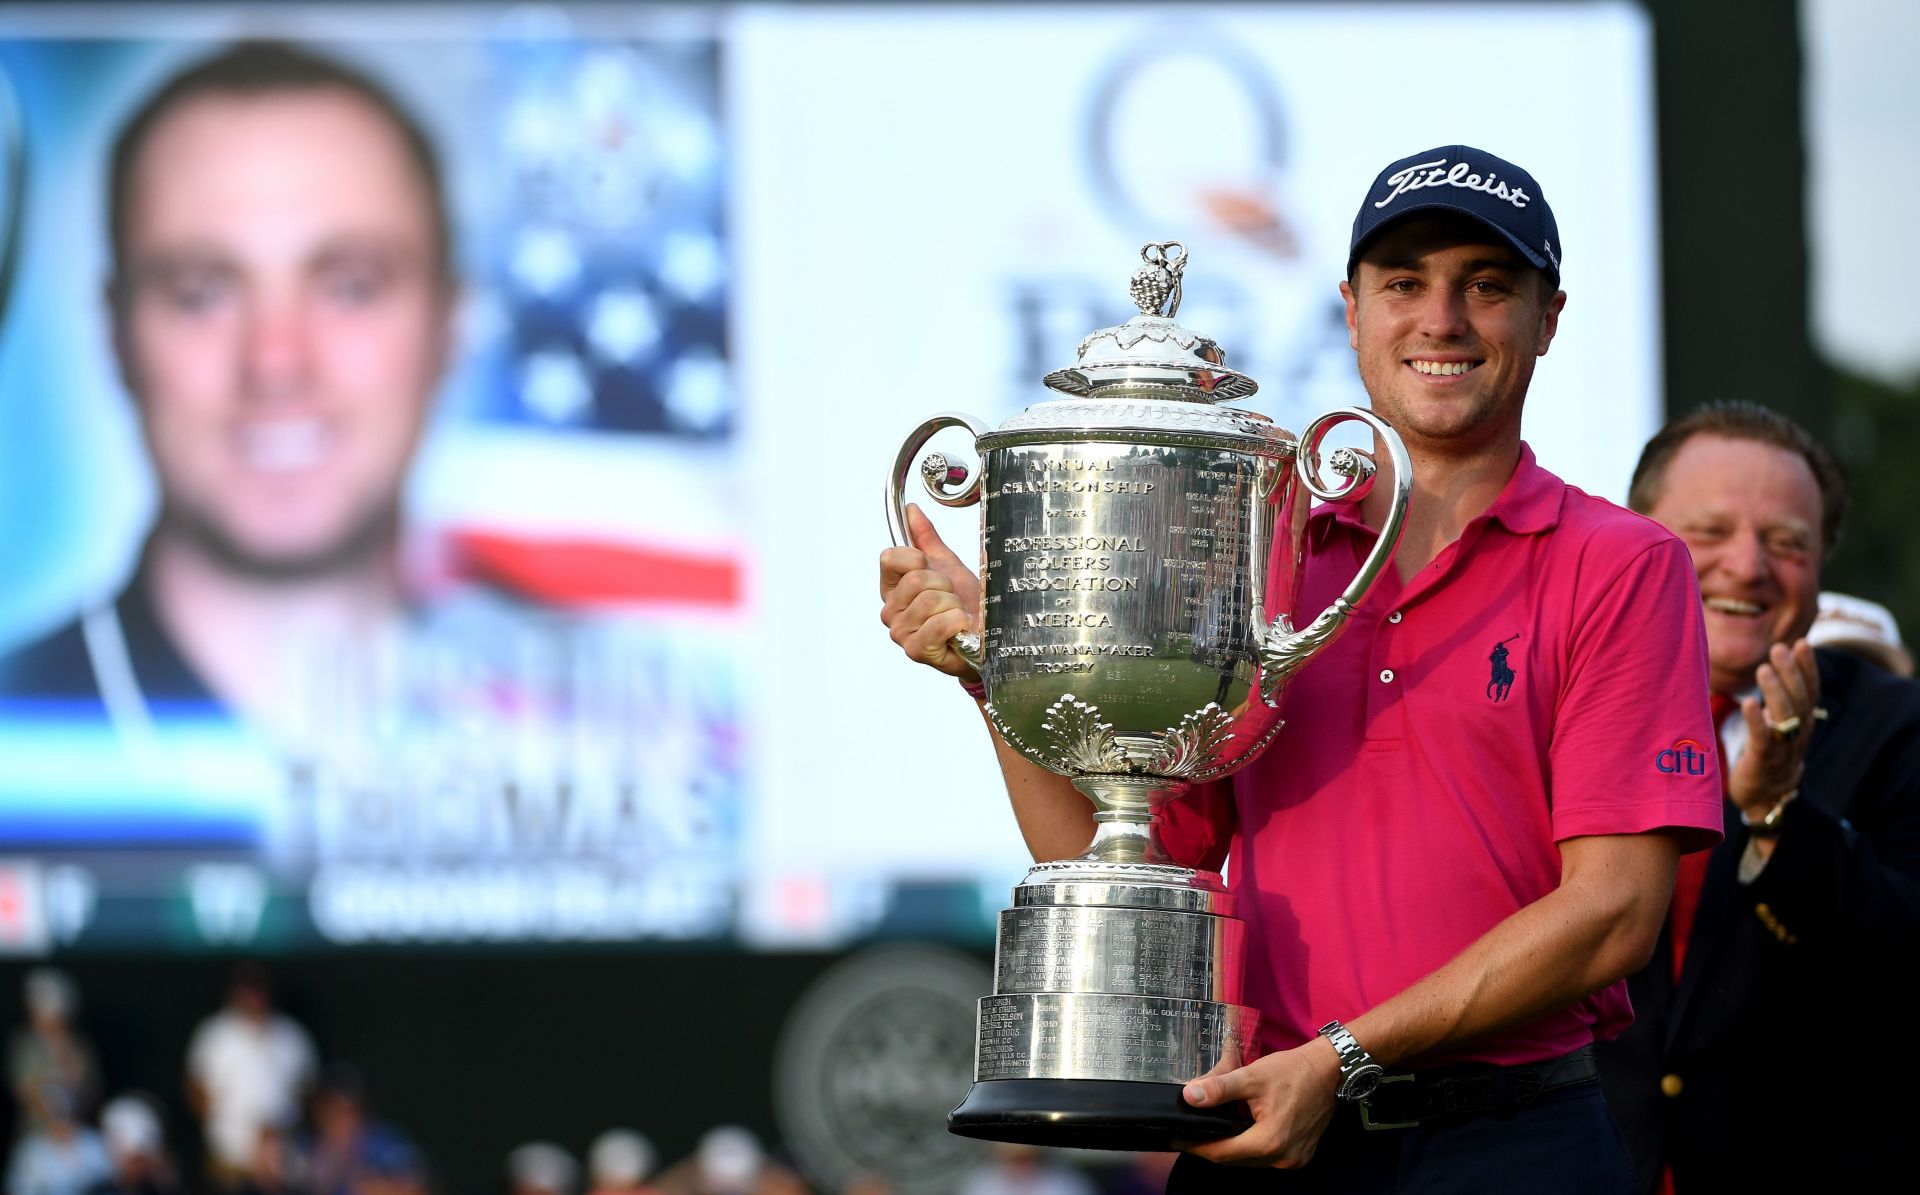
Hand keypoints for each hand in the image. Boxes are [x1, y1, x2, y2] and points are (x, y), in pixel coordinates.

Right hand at [878, 503, 982, 679]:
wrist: (985, 636)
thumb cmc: (964, 604)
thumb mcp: (947, 566)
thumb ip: (926, 538)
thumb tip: (911, 510)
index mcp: (892, 588)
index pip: (891, 558)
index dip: (918, 558)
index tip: (934, 571)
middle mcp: (891, 611)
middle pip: (915, 578)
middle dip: (944, 585)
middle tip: (952, 598)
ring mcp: (901, 633)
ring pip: (930, 600)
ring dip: (954, 605)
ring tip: (956, 615)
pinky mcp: (917, 651)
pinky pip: (940, 623)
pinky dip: (958, 622)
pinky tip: (960, 629)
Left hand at [1176, 1040, 1341, 1168]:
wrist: (1329, 1071)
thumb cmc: (1292, 1071)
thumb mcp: (1251, 1076)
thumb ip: (1219, 1089)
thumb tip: (1190, 1097)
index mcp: (1269, 1142)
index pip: (1222, 1153)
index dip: (1197, 1147)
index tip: (1176, 1140)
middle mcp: (1282, 1158)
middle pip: (1235, 1159)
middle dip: (1212, 1147)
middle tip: (1192, 1133)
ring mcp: (1293, 1159)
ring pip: (1250, 1160)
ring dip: (1232, 1147)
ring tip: (1214, 1129)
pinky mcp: (1299, 1155)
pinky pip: (1266, 1156)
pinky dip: (1250, 1146)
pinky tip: (1241, 1130)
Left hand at [1728, 638, 1818, 817]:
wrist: (1768, 800)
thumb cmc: (1771, 753)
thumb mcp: (1780, 724)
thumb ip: (1782, 699)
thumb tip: (1779, 663)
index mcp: (1804, 723)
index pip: (1811, 691)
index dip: (1808, 667)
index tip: (1801, 642)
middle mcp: (1798, 734)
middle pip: (1800, 700)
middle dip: (1791, 673)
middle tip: (1779, 648)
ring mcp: (1782, 749)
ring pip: (1785, 717)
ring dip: (1775, 691)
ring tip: (1763, 668)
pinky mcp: (1763, 762)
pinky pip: (1762, 739)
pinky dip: (1756, 721)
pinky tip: (1748, 702)